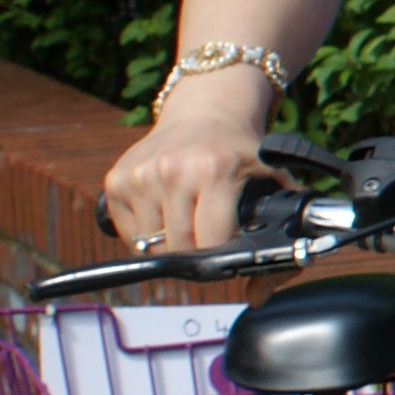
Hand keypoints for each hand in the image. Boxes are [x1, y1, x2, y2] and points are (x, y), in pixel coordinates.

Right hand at [102, 77, 276, 251]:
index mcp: (212, 171)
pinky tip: (164, 215)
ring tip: (187, 227)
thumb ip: (279, 222)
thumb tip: (266, 285)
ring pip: (150, 245)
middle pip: (178, 248)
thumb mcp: (269, 176)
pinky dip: (144, 235)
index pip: (210, 242)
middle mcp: (171, 171)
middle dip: (195, 255)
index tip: (227, 254)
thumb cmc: (238, 148)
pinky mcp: (115, 181)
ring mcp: (139, 175)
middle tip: (207, 244)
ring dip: (168, 246)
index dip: (220, 256)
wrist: (205, 109)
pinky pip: (128, 232)